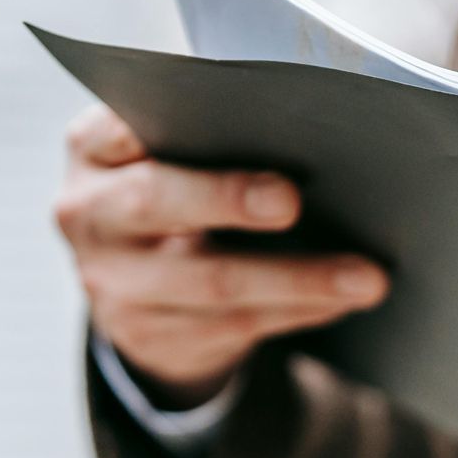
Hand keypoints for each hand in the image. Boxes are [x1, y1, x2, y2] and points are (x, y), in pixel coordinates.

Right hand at [52, 105, 388, 406]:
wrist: (136, 287)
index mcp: (92, 152)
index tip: (230, 122)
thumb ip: (209, 136)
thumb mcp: (169, 157)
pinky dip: (300, 311)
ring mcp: (116, 285)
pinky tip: (343, 300)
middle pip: (157, 202)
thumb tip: (307, 128)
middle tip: (295, 202)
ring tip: (366, 277)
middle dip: (229, 200)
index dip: (166, 120)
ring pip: (214, 282)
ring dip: (299, 279)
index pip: (116, 129)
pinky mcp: (153, 337)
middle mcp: (90, 216)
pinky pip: (239, 325)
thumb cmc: (178, 191)